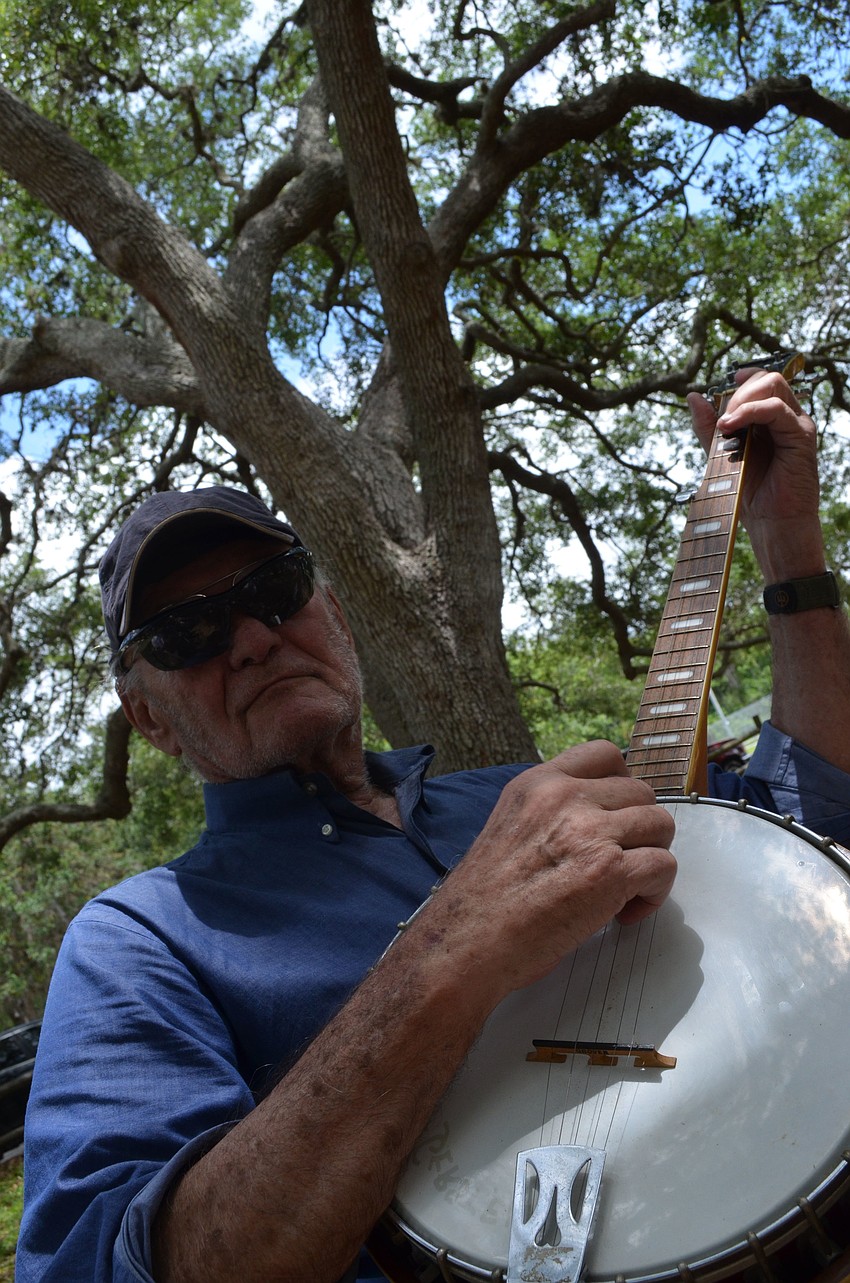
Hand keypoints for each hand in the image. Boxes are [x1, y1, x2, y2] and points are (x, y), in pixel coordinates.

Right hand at [426, 741, 676, 1004]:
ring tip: (625, 889)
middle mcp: (565, 797)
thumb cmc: (483, 901)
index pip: (603, 753)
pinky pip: (664, 866)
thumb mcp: (509, 826)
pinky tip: (625, 913)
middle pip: (641, 792)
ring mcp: (590, 831)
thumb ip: (551, 812)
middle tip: (621, 862)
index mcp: (537, 784)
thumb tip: (596, 819)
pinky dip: (655, 893)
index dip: (623, 783)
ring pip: (660, 825)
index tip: (620, 813)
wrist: (468, 942)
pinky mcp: (612, 871)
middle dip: (640, 829)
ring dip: (651, 858)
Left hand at [687, 368, 825, 579]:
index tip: (721, 388)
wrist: (772, 527)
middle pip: (767, 379)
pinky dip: (750, 411)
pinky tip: (731, 427)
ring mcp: (796, 425)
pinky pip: (776, 409)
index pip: (761, 383)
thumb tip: (693, 396)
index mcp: (772, 421)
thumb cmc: (751, 496)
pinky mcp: (801, 436)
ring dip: (741, 400)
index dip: (741, 380)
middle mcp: (787, 419)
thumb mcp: (722, 456)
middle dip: (737, 392)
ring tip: (724, 425)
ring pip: (773, 386)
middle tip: (721, 420)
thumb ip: (709, 428)